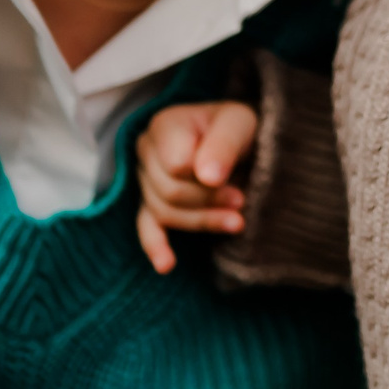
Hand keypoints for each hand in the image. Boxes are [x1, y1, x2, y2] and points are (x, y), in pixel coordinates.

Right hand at [133, 99, 259, 273]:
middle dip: (208, 203)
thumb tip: (207, 177)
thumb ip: (223, 145)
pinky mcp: (152, 203)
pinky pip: (146, 227)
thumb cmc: (239, 127)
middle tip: (242, 203)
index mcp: (165, 126)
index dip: (204, 178)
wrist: (241, 136)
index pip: (175, 166)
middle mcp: (147, 150)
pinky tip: (166, 265)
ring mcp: (146, 179)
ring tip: (237, 223)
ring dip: (202, 222)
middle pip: (169, 192)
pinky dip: (156, 246)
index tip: (233, 180)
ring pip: (165, 212)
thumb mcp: (240, 124)